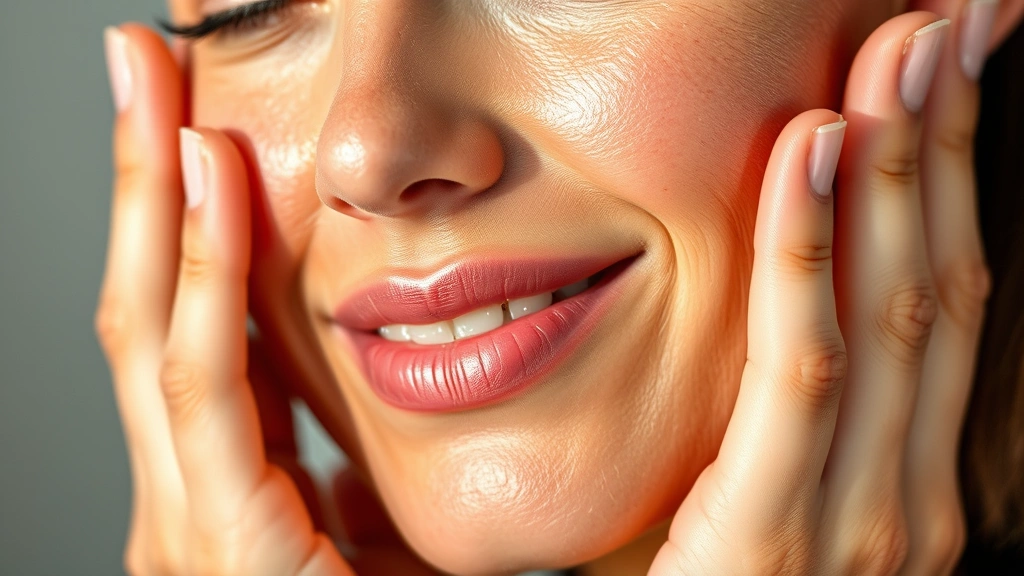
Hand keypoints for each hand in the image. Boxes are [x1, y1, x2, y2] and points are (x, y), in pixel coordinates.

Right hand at [95, 24, 436, 575]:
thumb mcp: (361, 542)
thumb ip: (335, 483)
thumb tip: (340, 432)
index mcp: (221, 496)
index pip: (188, 334)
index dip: (183, 225)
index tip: (194, 128)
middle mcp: (182, 502)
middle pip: (149, 312)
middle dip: (141, 183)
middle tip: (141, 66)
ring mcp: (182, 526)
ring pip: (153, 330)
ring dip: (155, 200)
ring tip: (153, 86)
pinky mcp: (216, 545)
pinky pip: (203, 385)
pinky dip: (205, 276)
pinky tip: (213, 180)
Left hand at [650, 9, 997, 574]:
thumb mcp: (773, 493)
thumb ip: (800, 414)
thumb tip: (803, 300)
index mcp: (912, 474)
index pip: (942, 295)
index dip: (950, 175)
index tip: (943, 69)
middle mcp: (914, 488)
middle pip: (939, 280)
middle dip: (946, 142)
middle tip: (946, 18)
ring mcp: (866, 517)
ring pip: (894, 308)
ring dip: (899, 169)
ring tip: (895, 52)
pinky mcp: (785, 532)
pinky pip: (803, 367)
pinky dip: (809, 251)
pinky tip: (811, 153)